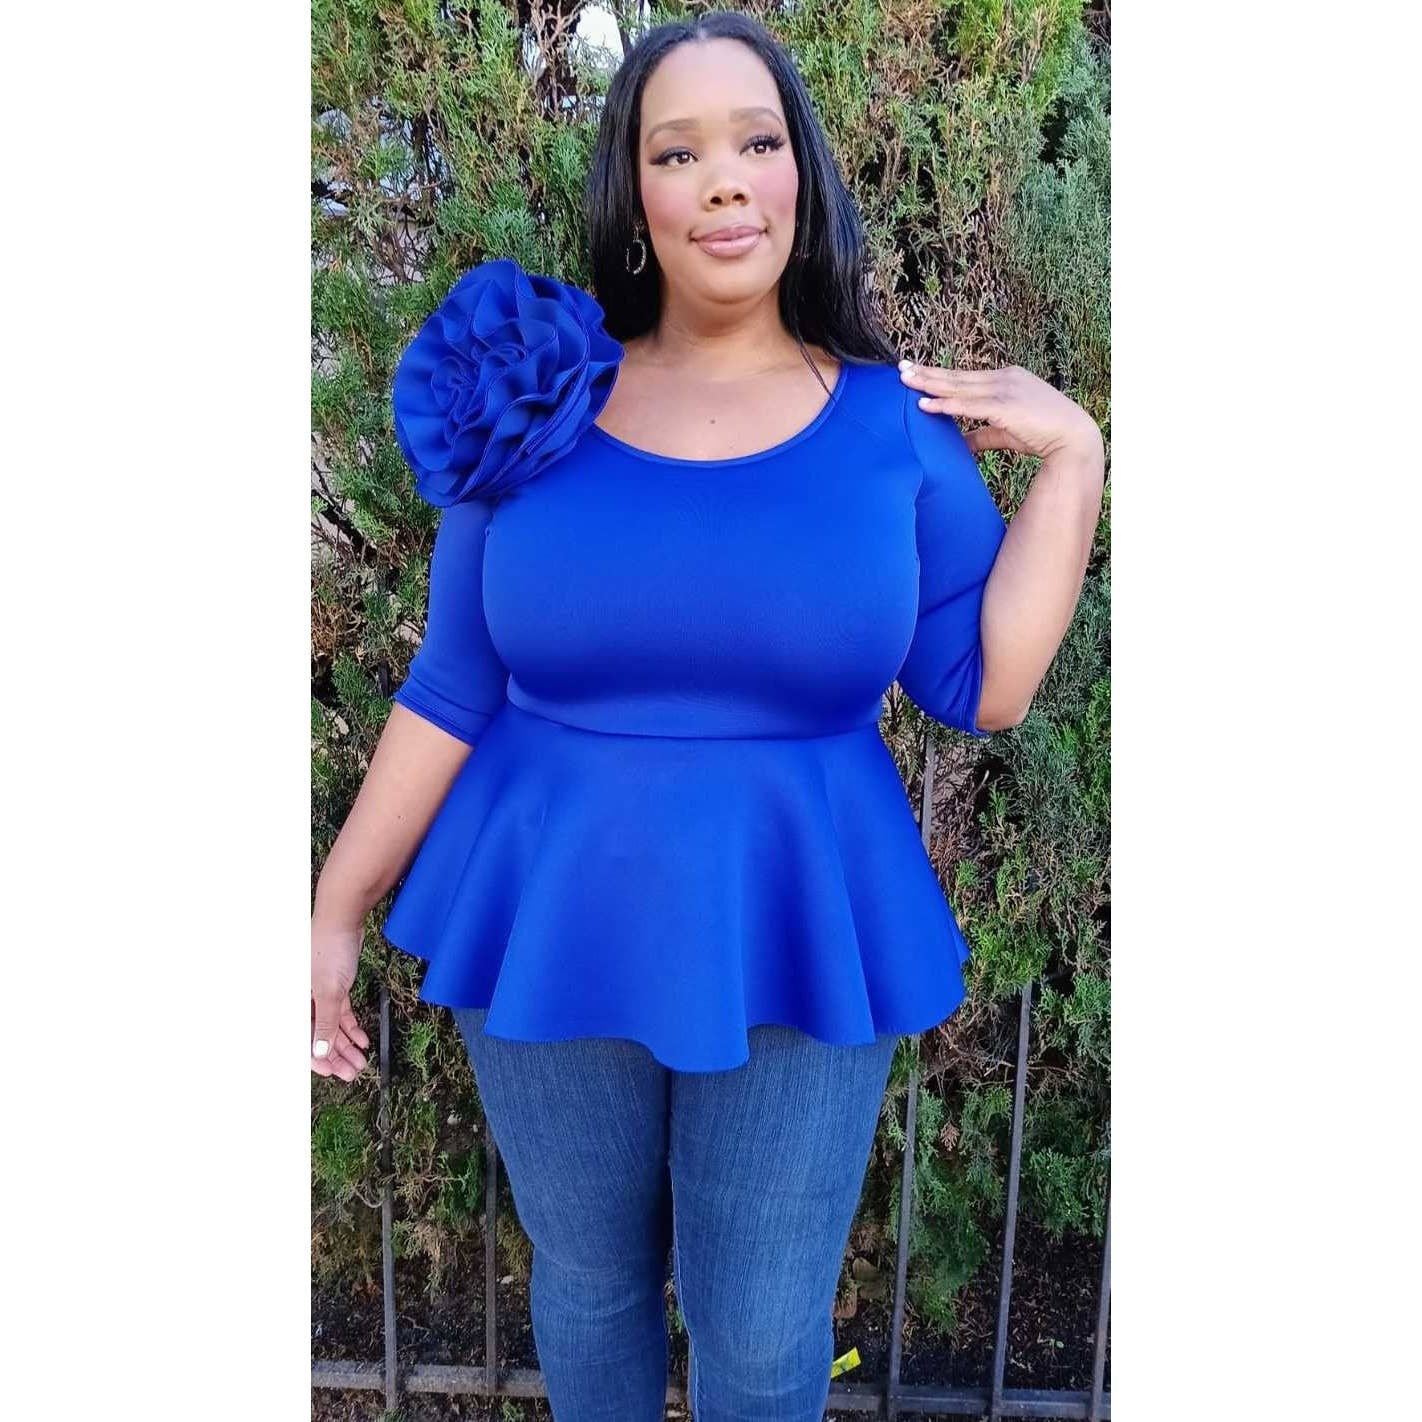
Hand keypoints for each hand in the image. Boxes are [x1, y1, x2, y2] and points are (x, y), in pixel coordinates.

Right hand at [311, 918, 369, 1081]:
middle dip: (335, 1056)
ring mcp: (317, 994)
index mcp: (292, 1001)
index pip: (301, 1039)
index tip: (333, 1072)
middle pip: (317, 1036)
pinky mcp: (333, 987)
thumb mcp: (329, 991)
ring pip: (330, 1026)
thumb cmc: (328, 950)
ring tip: (361, 1061)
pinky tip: (363, 1040)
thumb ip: (325, 1023)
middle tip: (352, 1072)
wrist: (342, 918)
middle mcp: (301, 1000)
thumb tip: (319, 1052)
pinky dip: (351, 1026)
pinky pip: (340, 1013)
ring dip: (345, 1044)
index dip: (316, 1058)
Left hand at [898, 358, 1102, 461]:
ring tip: (905, 380)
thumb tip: (958, 444)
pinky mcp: (1004, 407)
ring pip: (958, 386)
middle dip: (927, 372)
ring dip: (930, 383)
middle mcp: (1004, 378)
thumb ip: (980, 436)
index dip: (940, 374)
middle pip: (957, 375)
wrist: (1074, 438)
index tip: (917, 370)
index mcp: (1007, 378)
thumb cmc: (1044, 435)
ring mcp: (1005, 389)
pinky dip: (945, 404)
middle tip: (901, 367)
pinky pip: (968, 405)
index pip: (965, 376)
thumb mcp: (1006, 432)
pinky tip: (925, 404)